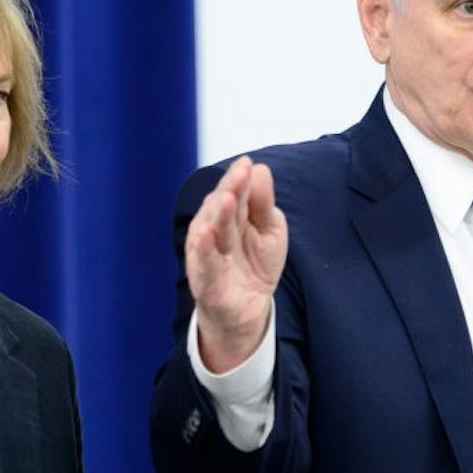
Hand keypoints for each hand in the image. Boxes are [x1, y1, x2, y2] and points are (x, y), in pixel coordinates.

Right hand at [185, 155, 287, 371]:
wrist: (249, 309)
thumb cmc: (255, 263)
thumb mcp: (270, 229)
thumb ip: (263, 202)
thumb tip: (259, 170)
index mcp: (228, 215)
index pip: (233, 192)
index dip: (238, 179)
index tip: (247, 163)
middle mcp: (213, 230)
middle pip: (220, 207)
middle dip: (229, 189)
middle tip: (240, 173)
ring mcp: (206, 254)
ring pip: (210, 230)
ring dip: (218, 215)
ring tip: (228, 198)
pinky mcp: (204, 279)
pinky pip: (202, 262)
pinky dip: (203, 249)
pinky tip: (205, 234)